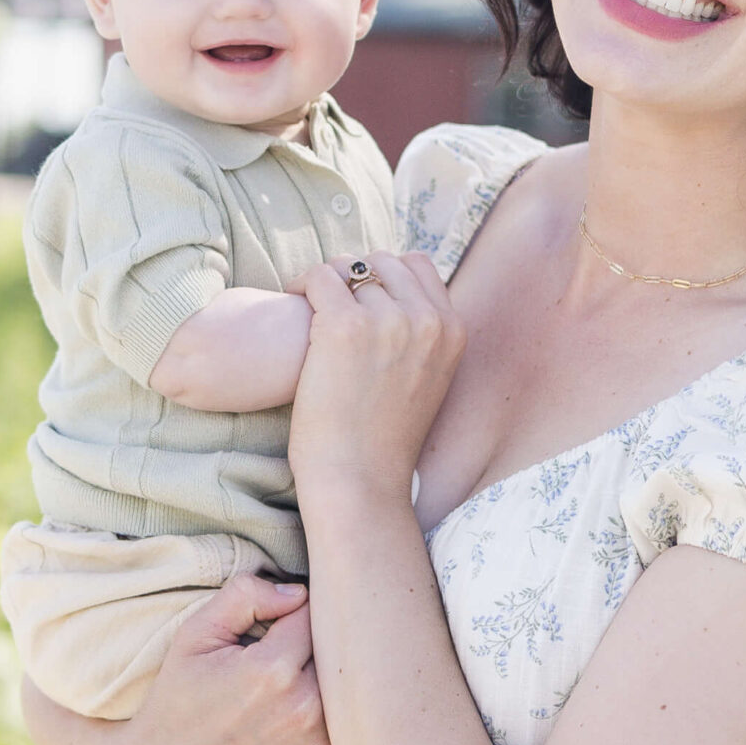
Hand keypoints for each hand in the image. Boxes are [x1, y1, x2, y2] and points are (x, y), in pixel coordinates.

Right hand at [18, 574, 339, 744]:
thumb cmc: (177, 702)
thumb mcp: (194, 636)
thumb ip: (245, 596)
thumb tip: (298, 592)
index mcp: (271, 670)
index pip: (314, 616)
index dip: (297, 618)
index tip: (279, 630)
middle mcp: (304, 712)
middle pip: (340, 657)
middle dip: (318, 652)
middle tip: (289, 662)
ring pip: (349, 699)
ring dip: (330, 692)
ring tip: (290, 697)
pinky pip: (349, 741)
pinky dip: (333, 732)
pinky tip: (296, 733)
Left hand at [291, 250, 465, 511]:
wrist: (361, 483)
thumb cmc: (383, 443)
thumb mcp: (427, 383)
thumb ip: (421, 340)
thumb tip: (394, 304)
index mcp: (453, 331)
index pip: (419, 266)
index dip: (384, 276)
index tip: (359, 297)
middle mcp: (426, 319)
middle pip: (382, 261)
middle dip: (353, 276)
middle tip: (327, 302)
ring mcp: (387, 320)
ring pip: (348, 268)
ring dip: (325, 284)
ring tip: (308, 307)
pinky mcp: (344, 326)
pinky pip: (318, 278)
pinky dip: (302, 286)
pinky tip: (293, 307)